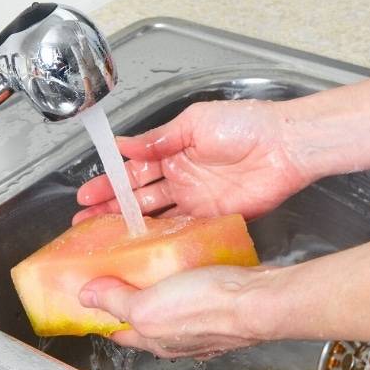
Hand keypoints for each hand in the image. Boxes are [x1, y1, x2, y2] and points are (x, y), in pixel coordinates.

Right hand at [72, 100, 312, 222]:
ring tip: (104, 238)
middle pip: (139, 197)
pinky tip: (144, 246)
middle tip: (84, 224)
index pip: (133, 170)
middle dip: (111, 210)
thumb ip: (157, 138)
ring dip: (130, 227)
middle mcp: (181, 176)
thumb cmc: (244, 125)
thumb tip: (123, 144)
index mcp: (173, 150)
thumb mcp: (193, 123)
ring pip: (156, 216)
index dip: (109, 183)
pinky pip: (183, 230)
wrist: (284, 146)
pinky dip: (163, 238)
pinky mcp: (213, 218)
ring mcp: (196, 200)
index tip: (85, 195)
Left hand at [78, 265, 270, 358]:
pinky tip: (189, 263)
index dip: (101, 313)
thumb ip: (117, 301)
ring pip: (172, 306)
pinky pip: (198, 294)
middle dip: (130, 299)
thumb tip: (86, 297)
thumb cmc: (208, 308)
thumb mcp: (147, 305)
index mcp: (154, 339)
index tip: (91, 294)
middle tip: (121, 271)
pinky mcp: (223, 306)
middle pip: (145, 319)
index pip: (118, 331)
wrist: (258, 301)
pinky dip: (188, 281)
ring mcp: (202, 324)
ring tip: (154, 262)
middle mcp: (177, 338)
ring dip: (161, 289)